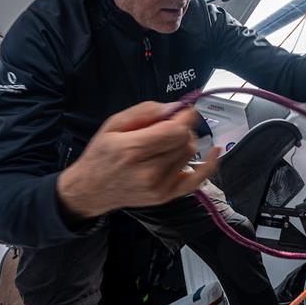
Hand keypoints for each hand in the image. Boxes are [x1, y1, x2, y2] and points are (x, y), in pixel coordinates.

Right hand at [57, 101, 219, 219]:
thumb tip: (175, 107)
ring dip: (185, 142)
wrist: (91, 190)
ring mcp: (160, 187)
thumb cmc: (101, 154)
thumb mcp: (113, 124)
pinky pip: (197, 180)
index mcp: (132, 150)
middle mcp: (149, 172)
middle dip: (181, 128)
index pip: (174, 130)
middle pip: (184, 141)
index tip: (184, 110)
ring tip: (167, 141)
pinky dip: (209, 165)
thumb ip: (145, 112)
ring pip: (190, 154)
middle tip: (167, 126)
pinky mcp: (167, 196)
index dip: (184, 117)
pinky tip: (214, 151)